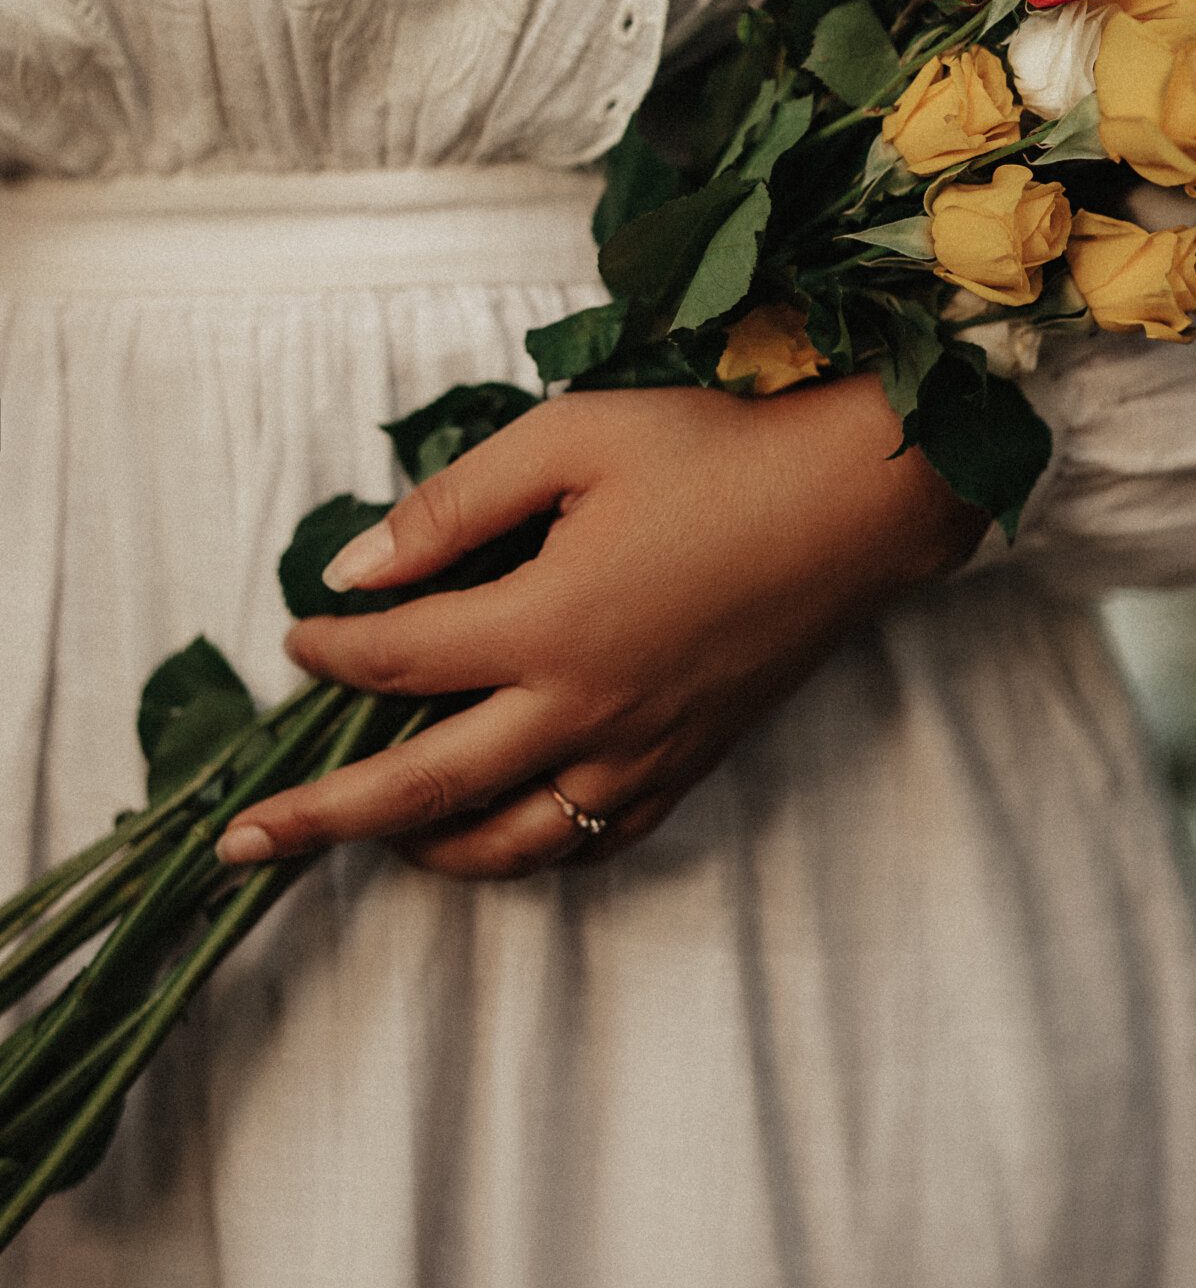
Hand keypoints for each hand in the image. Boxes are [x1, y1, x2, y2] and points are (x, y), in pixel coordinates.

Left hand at [216, 379, 985, 879]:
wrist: (858, 500)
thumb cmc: (716, 451)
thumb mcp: (573, 438)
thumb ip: (453, 506)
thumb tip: (354, 566)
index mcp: (546, 623)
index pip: (399, 659)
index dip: (331, 652)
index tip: (296, 635)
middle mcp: (584, 707)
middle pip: (423, 787)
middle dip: (322, 817)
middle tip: (245, 842)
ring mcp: (641, 747)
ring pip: (512, 840)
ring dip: (426, 849)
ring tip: (374, 846)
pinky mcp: (691, 759)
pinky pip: (598, 836)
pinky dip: (537, 850)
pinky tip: (509, 831)